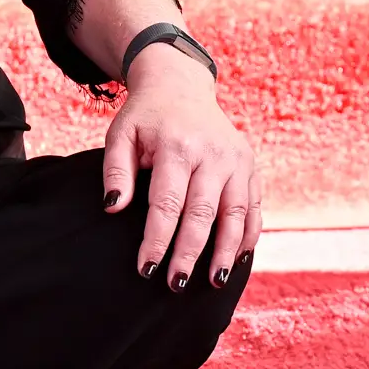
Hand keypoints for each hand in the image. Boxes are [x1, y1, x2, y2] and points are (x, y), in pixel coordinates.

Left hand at [104, 46, 260, 290]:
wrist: (180, 84)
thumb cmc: (146, 116)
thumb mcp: (121, 135)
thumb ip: (115, 171)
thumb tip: (114, 208)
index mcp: (178, 147)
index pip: (167, 204)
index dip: (157, 239)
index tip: (146, 268)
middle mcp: (213, 154)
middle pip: (203, 214)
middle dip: (190, 253)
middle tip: (177, 284)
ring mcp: (237, 160)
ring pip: (236, 214)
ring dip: (227, 251)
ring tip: (215, 282)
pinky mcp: (249, 165)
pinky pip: (254, 206)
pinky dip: (249, 234)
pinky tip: (239, 259)